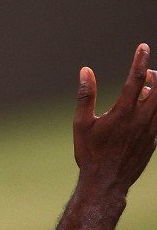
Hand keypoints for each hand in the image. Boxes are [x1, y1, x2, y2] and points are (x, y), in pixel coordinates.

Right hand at [75, 43, 156, 193]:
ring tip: (145, 89)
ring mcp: (151, 129)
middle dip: (156, 75)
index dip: (140, 60)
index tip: (143, 47)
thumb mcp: (81, 124)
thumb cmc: (90, 154)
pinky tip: (147, 107)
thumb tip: (85, 71)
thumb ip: (85, 96)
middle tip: (147, 73)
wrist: (106, 183)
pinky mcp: (155, 139)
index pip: (136, 79)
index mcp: (123, 113)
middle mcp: (141, 119)